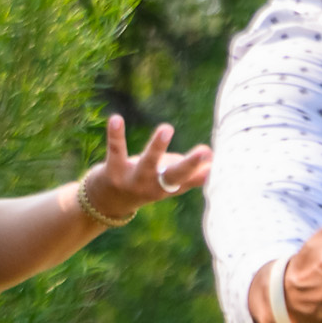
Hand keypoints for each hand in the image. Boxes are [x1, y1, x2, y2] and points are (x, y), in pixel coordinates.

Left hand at [67, 112, 210, 228]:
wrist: (105, 204)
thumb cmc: (143, 185)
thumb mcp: (166, 180)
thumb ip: (188, 170)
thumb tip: (212, 156)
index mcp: (168, 188)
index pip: (188, 181)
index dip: (202, 172)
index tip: (217, 162)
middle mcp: (152, 187)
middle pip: (173, 177)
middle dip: (188, 165)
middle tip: (203, 152)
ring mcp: (133, 181)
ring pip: (147, 163)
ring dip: (157, 146)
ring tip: (167, 128)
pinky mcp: (112, 171)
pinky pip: (116, 151)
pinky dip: (116, 135)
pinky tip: (116, 118)